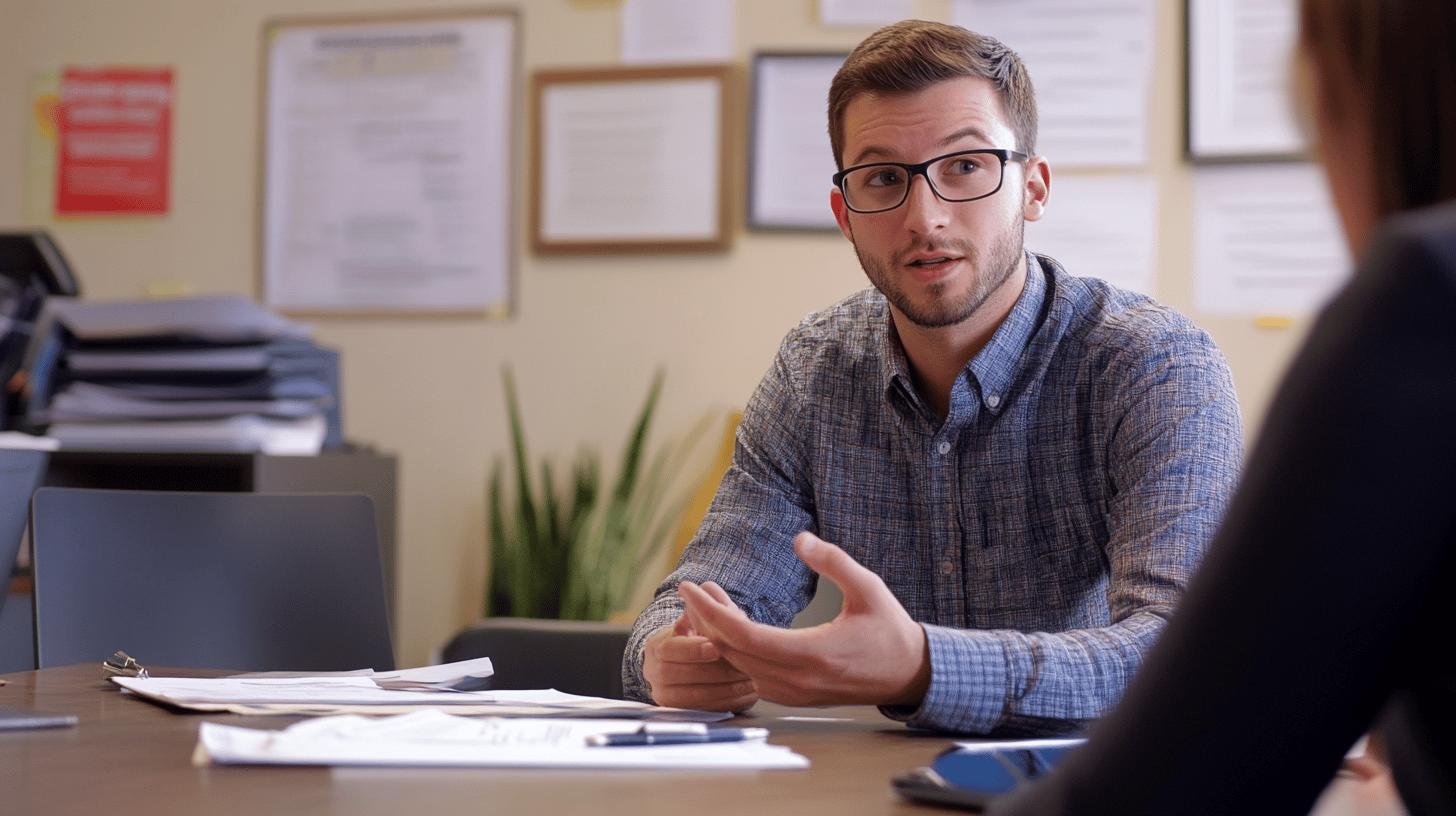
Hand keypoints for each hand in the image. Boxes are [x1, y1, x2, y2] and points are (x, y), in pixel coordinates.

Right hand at [640, 614, 758, 712]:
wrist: (685, 664)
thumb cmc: (697, 638)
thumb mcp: (698, 621)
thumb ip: (704, 608)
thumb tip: (706, 588)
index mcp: (656, 647)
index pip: (671, 650)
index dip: (693, 649)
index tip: (715, 647)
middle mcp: (654, 674)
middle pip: (683, 676)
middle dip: (716, 671)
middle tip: (742, 666)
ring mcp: (665, 696)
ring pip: (695, 697)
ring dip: (725, 688)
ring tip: (749, 680)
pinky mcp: (680, 713)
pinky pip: (703, 711)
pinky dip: (727, 702)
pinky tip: (745, 694)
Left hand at [678, 531, 930, 706]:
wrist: (910, 674)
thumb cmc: (889, 629)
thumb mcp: (868, 587)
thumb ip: (833, 561)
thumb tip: (799, 538)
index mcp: (812, 654)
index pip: (744, 636)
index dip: (711, 611)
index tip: (692, 586)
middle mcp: (797, 680)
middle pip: (732, 653)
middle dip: (705, 620)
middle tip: (692, 590)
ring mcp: (794, 692)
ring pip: (738, 666)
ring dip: (718, 635)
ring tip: (709, 602)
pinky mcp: (794, 695)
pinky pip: (751, 675)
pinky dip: (734, 651)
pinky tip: (732, 625)